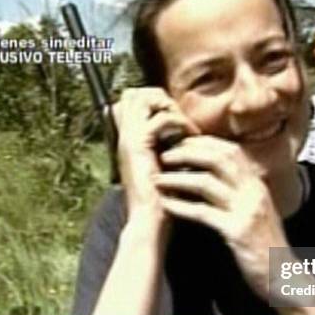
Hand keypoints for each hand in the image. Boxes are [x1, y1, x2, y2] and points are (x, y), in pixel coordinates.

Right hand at [112, 88, 199, 223]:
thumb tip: (185, 134)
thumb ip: (167, 148)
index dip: (153, 100)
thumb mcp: (164, 167)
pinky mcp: (138, 147)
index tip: (177, 118)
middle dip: (160, 98)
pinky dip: (178, 122)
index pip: (130, 101)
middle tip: (180, 119)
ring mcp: (128, 140)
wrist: (149, 221)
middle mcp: (124, 137)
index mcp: (128, 141)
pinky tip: (190, 137)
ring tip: (185, 127)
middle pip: (132, 94)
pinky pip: (158, 119)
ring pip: (141, 99)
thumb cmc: (161, 200)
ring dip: (168, 107)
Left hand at [153, 135, 287, 300]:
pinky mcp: (237, 232)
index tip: (182, 142)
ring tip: (157, 179)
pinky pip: (203, 213)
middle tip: (165, 155)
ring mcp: (246, 210)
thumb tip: (218, 178)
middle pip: (218, 158)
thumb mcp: (258, 211)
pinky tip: (166, 205)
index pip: (231, 150)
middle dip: (188, 152)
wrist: (285, 276)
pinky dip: (181, 207)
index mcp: (258, 185)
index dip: (205, 143)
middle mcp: (254, 192)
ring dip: (178, 178)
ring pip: (207, 182)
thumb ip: (241, 193)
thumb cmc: (266, 246)